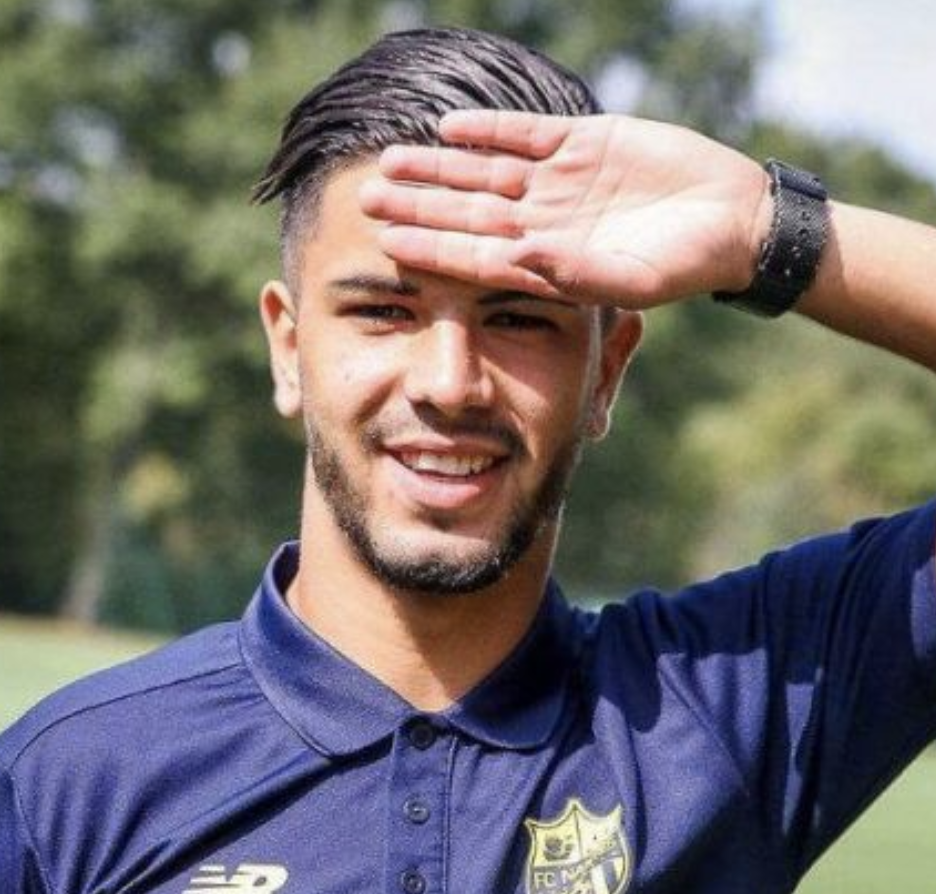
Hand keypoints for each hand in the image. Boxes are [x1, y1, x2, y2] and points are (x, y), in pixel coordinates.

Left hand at [359, 110, 770, 307]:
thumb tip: (518, 255)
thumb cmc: (687, 262)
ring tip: (389, 161)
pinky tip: (448, 128)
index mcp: (548, 262)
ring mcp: (558, 181)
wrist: (732, 217)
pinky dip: (487, 129)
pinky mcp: (581, 141)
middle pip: (466, 214)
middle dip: (418, 207)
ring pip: (483, 173)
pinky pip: (523, 133)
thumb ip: (575, 272)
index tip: (386, 246)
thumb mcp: (633, 277)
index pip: (475, 258)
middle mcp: (543, 222)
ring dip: (438, 168)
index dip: (430, 251)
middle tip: (366, 201)